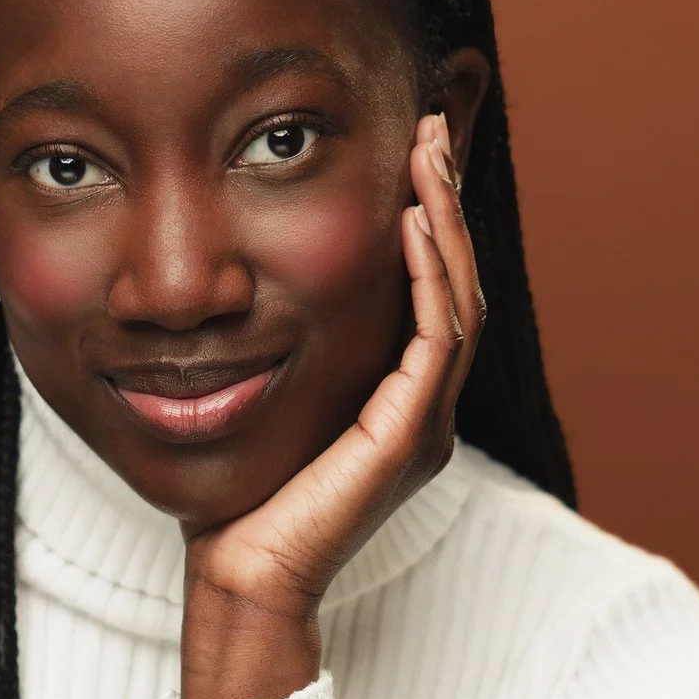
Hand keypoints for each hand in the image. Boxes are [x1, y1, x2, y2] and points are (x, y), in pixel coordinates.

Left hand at [180, 111, 484, 698]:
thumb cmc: (239, 495)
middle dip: (448, 202)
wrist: (240, 569)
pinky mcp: (407, 438)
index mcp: (397, 401)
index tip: (412, 150)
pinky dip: (429, 276)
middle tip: (435, 129)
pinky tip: (412, 222)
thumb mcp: (263, 397)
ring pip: (458, 301)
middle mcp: (423, 411)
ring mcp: (424, 426)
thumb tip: (251, 284)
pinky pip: (435, 341)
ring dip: (446, 222)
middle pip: (457, 284)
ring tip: (430, 155)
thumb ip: (281, 348)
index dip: (430, 219)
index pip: (431, 291)